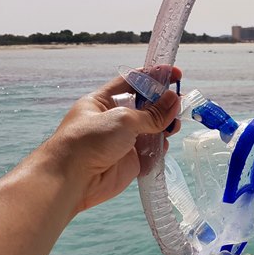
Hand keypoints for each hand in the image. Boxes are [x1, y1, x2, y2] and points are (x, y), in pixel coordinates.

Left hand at [42, 66, 181, 215]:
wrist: (72, 180)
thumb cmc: (88, 141)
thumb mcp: (122, 119)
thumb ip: (151, 112)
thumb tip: (174, 100)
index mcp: (104, 101)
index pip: (132, 82)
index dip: (154, 76)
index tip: (175, 74)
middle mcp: (114, 119)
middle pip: (146, 105)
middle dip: (164, 103)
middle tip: (181, 102)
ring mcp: (123, 140)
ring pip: (152, 128)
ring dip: (165, 125)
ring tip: (173, 126)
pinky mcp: (131, 160)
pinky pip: (152, 150)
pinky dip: (161, 147)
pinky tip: (165, 144)